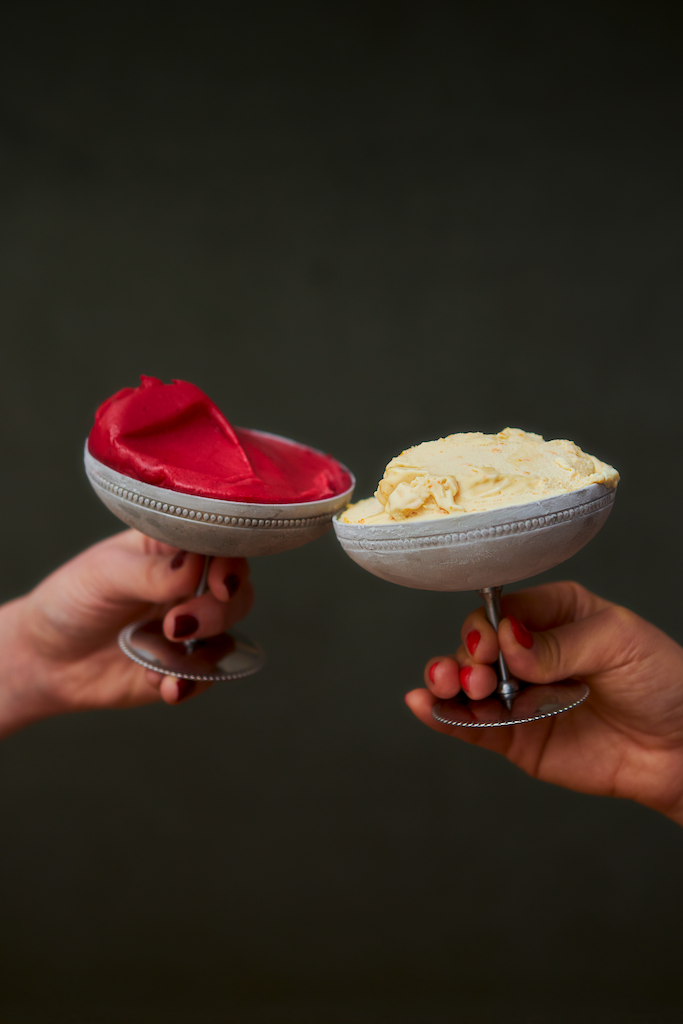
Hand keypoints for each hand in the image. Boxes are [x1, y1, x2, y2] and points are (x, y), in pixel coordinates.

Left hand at [0, 530, 252, 737]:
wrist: (46, 659)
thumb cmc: (72, 601)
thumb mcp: (104, 575)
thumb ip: (151, 572)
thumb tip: (195, 566)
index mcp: (174, 548)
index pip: (221, 547)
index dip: (230, 565)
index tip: (220, 584)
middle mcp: (190, 586)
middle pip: (237, 593)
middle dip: (216, 612)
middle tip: (175, 624)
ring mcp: (191, 627)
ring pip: (229, 634)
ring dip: (206, 650)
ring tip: (163, 656)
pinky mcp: (184, 666)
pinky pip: (208, 675)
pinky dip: (191, 681)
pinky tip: (165, 684)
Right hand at [406, 581, 682, 824]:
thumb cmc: (663, 681)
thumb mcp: (619, 641)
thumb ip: (561, 642)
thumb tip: (509, 643)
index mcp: (554, 614)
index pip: (503, 609)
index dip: (489, 624)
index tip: (494, 642)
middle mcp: (529, 653)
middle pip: (476, 645)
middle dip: (467, 656)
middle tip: (477, 673)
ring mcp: (520, 696)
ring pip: (465, 686)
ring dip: (446, 683)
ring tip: (444, 686)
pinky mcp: (516, 738)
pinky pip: (472, 726)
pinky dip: (444, 717)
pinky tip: (424, 706)